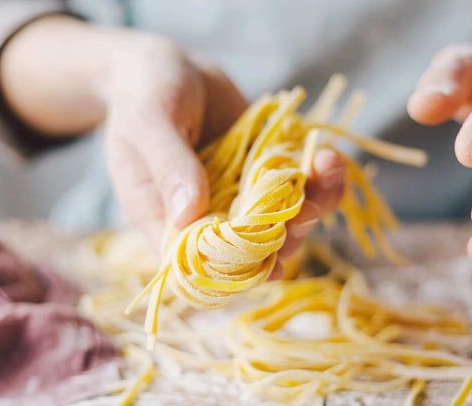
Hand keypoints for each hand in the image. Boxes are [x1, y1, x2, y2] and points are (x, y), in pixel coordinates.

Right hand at [100, 35, 344, 276]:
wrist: (170, 67)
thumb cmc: (143, 95)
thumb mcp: (148, 123)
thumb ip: (168, 165)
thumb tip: (188, 214)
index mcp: (167, 222)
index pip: (202, 266)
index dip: (238, 272)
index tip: (273, 264)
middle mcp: (207, 218)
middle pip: (251, 250)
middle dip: (286, 237)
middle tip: (307, 211)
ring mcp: (240, 197)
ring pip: (282, 222)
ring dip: (312, 207)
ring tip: (328, 172)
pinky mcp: (265, 173)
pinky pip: (296, 187)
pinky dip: (319, 179)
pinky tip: (328, 159)